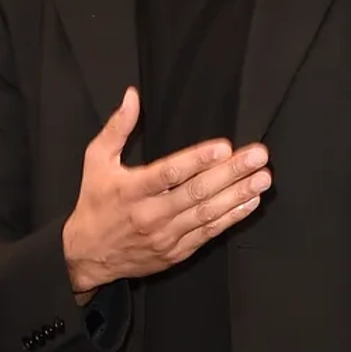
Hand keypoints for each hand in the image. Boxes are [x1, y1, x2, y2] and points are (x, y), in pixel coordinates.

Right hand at [61, 86, 270, 299]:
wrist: (87, 255)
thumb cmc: (95, 203)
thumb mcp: (96, 161)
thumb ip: (117, 128)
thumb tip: (132, 96)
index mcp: (131, 190)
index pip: (169, 173)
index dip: (198, 160)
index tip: (224, 147)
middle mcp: (150, 214)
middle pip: (196, 193)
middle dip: (230, 174)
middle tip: (258, 157)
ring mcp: (165, 236)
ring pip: (207, 214)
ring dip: (238, 196)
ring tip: (263, 179)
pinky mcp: (176, 252)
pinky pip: (208, 234)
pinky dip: (231, 219)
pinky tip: (250, 203)